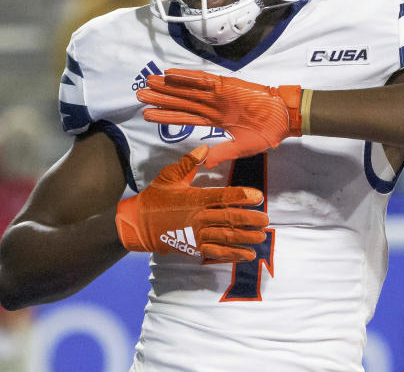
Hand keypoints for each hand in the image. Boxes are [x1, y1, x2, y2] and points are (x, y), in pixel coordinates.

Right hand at [115, 146, 267, 260]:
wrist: (138, 224)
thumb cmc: (155, 197)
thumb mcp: (169, 176)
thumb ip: (189, 163)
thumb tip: (205, 148)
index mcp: (196, 198)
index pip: (223, 197)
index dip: (242, 197)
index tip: (258, 197)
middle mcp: (199, 217)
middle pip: (229, 219)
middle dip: (250, 220)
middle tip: (266, 220)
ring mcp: (197, 234)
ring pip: (226, 237)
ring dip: (246, 238)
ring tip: (261, 237)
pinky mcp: (194, 247)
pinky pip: (217, 252)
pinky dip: (233, 254)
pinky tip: (247, 254)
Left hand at [137, 69, 302, 166]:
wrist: (285, 119)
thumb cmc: (266, 132)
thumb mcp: (240, 148)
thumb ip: (220, 153)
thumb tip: (201, 164)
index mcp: (215, 120)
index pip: (185, 117)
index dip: (166, 115)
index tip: (147, 114)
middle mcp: (213, 105)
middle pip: (181, 101)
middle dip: (160, 98)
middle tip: (139, 94)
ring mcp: (219, 94)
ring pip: (187, 89)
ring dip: (168, 85)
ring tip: (148, 82)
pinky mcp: (227, 85)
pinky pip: (203, 80)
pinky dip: (187, 76)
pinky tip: (170, 74)